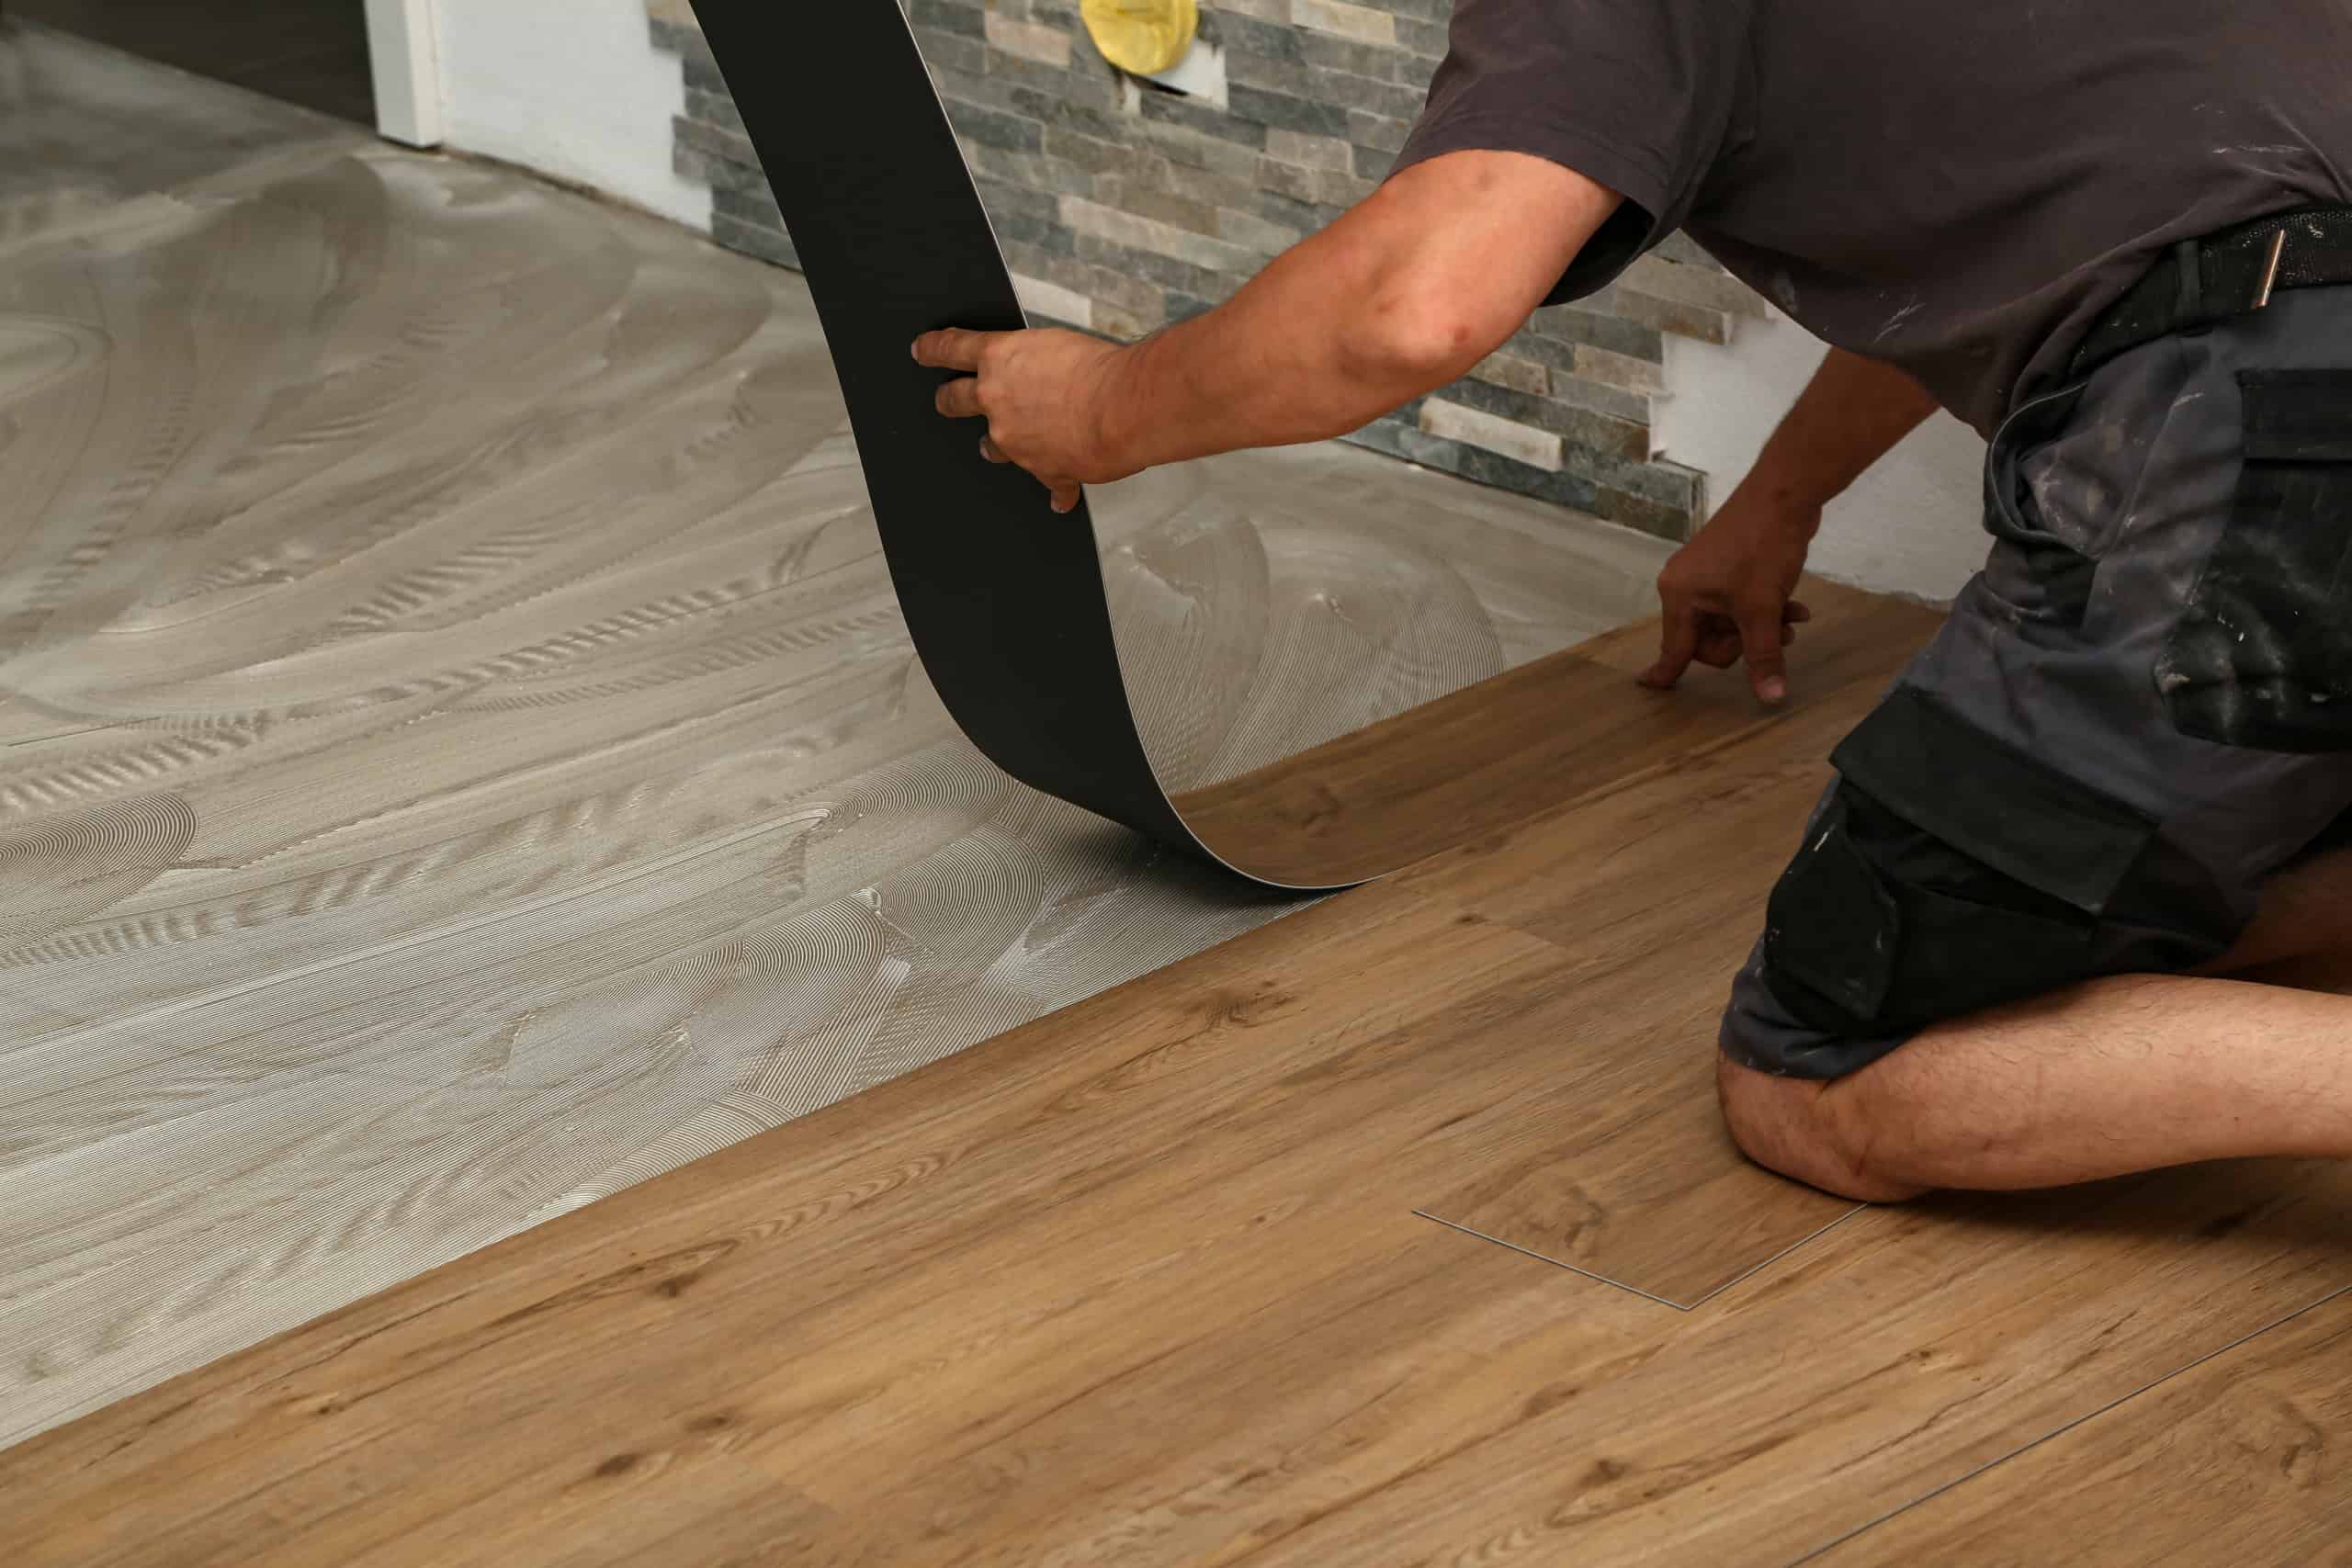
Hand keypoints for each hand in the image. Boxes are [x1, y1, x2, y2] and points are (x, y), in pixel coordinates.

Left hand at [912, 327, 1131, 512]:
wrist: (1123, 407)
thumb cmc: (1101, 370)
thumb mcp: (1058, 345)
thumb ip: (1035, 360)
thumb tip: (1039, 373)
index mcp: (1000, 360)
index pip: (950, 349)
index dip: (932, 349)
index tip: (920, 351)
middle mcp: (997, 401)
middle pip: (954, 400)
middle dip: (947, 400)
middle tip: (946, 400)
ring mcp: (1014, 441)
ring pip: (991, 446)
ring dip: (997, 445)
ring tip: (1013, 445)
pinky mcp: (1042, 470)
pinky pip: (1047, 485)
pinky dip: (1057, 492)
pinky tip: (1062, 498)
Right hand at [1639, 488, 1817, 702]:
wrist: (1785, 492)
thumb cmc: (1762, 549)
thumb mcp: (1762, 608)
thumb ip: (1763, 655)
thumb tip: (1769, 699)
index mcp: (1679, 596)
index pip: (1674, 648)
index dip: (1664, 673)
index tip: (1648, 688)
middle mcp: (1685, 586)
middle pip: (1708, 639)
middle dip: (1745, 643)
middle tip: (1776, 637)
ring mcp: (1707, 574)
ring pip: (1731, 620)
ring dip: (1762, 627)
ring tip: (1794, 623)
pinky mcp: (1728, 564)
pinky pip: (1741, 601)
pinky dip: (1765, 607)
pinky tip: (1796, 607)